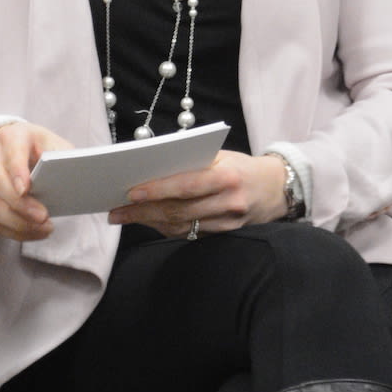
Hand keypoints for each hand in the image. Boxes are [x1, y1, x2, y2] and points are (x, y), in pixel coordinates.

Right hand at [0, 121, 73, 240]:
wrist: (12, 144)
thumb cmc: (37, 145)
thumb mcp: (52, 143)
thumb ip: (60, 156)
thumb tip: (71, 176)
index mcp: (11, 136)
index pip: (11, 153)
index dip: (17, 172)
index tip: (26, 190)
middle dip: (20, 205)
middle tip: (43, 217)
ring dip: (17, 222)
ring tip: (43, 229)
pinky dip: (13, 230)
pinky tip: (34, 233)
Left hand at [110, 150, 290, 237]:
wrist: (276, 189)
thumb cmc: (240, 167)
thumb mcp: (220, 156)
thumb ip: (191, 163)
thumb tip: (150, 168)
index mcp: (227, 176)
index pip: (186, 185)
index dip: (157, 190)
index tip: (130, 193)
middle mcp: (229, 202)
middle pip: (178, 210)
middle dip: (142, 211)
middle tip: (115, 211)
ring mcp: (228, 222)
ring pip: (180, 226)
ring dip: (148, 222)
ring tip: (123, 217)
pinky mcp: (225, 235)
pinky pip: (189, 233)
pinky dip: (165, 227)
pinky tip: (148, 221)